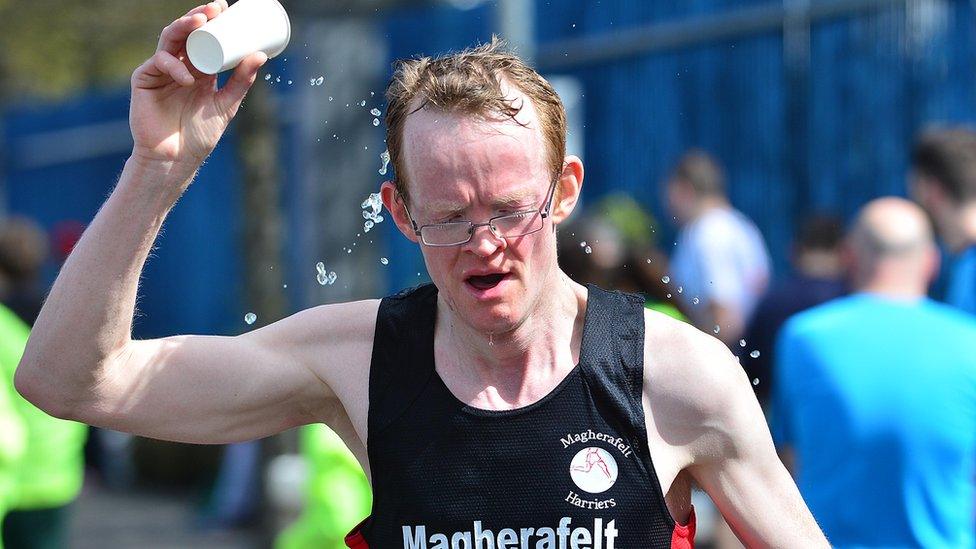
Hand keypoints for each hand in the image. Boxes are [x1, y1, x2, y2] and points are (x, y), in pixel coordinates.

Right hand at [129, 1, 267, 168]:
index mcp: (197, 68)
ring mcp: (160, 71)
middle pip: (185, 32)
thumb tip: (261, 55)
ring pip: (169, 40)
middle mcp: (178, 65)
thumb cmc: (199, 135)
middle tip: (216, 9)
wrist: (175, 159)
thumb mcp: (226, 105)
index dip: (211, 19)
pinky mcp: (144, 81)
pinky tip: (187, 77)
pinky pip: (158, 64)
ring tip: (201, 22)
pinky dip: (174, 67)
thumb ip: (241, 82)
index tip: (226, 7)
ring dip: (184, 27)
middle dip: (198, 16)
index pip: (202, 37)